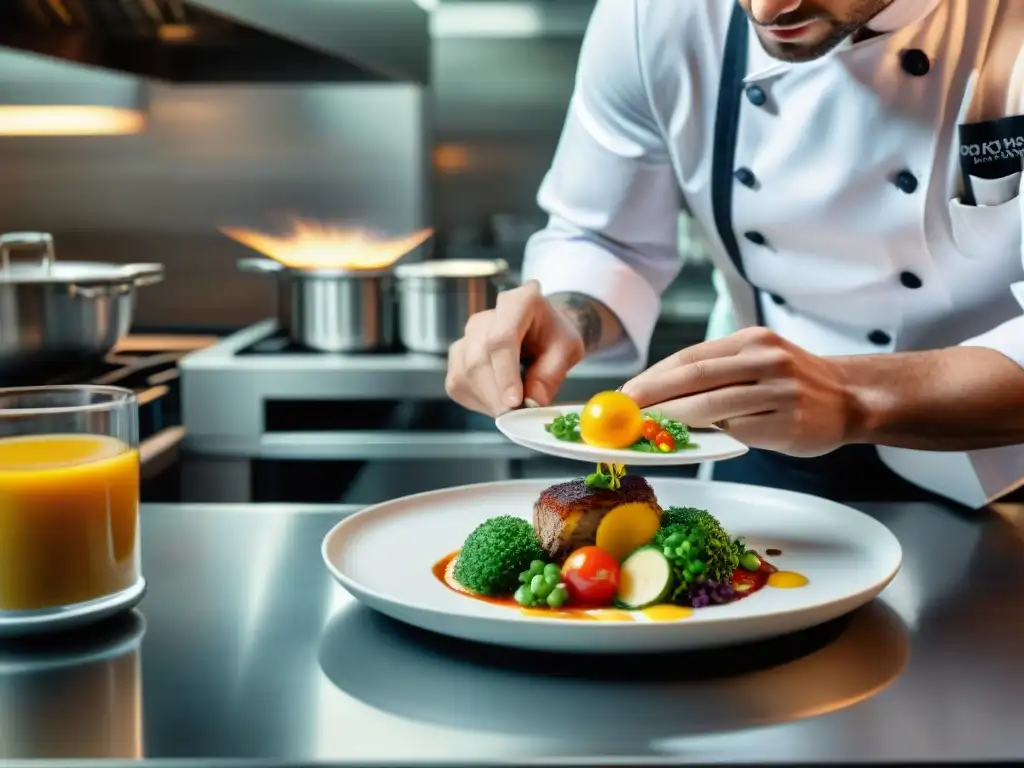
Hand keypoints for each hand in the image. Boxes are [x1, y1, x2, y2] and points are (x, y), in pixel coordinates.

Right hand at [446, 281, 584, 416]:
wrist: (540, 331)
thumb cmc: (554, 337)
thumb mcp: (567, 350)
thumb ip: (550, 375)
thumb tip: (532, 403)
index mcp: (518, 303)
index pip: (501, 338)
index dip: (505, 374)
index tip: (515, 402)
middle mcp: (485, 317)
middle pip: (479, 358)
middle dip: (497, 395)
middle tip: (518, 415)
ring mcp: (466, 335)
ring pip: (465, 373)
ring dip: (489, 400)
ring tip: (513, 408)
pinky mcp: (457, 356)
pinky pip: (458, 384)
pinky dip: (479, 401)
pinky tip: (499, 401)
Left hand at [620, 327, 859, 456]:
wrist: (850, 399)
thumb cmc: (792, 383)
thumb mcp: (760, 361)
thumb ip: (719, 373)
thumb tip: (660, 396)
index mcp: (752, 340)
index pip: (690, 357)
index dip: (653, 375)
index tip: (626, 392)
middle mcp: (766, 359)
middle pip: (694, 376)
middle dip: (653, 395)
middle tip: (624, 412)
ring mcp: (779, 390)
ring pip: (711, 404)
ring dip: (671, 418)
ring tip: (645, 430)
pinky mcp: (788, 422)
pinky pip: (737, 430)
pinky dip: (707, 436)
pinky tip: (686, 442)